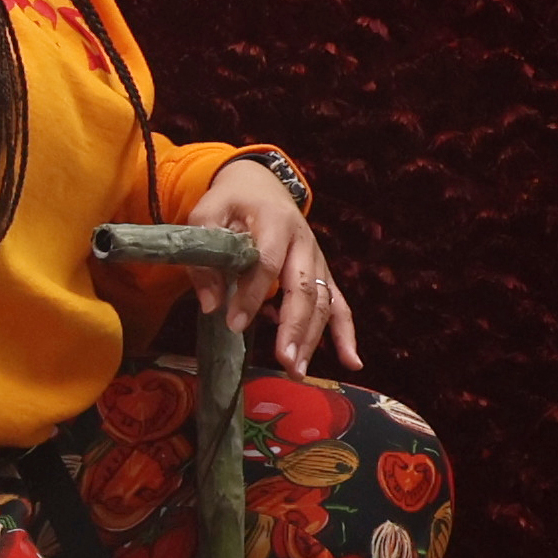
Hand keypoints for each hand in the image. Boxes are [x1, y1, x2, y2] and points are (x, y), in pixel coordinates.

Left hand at [189, 156, 359, 374]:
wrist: (261, 186)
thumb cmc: (231, 203)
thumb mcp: (206, 216)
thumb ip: (205, 257)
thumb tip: (212, 304)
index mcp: (274, 223)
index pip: (266, 263)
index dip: (252, 294)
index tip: (233, 324)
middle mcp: (304, 243)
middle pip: (304, 288)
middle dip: (295, 326)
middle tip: (283, 360)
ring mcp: (318, 260)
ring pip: (322, 302)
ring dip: (313, 338)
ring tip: (297, 371)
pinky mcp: (323, 274)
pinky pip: (339, 305)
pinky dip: (346, 334)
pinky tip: (351, 363)